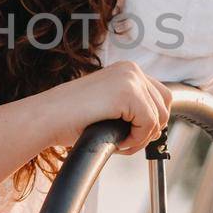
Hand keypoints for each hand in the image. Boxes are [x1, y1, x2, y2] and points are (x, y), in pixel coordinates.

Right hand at [43, 60, 173, 157]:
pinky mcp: (128, 93)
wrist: (47, 118)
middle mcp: (131, 69)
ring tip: (118, 142)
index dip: (151, 121)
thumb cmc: (71, 118)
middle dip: (149, 130)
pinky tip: (116, 141)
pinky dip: (135, 140)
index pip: (161, 97)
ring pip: (158, 118)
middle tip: (126, 142)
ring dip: (140, 137)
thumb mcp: (108, 106)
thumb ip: (131, 107)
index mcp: (127, 70)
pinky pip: (148, 125)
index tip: (132, 134)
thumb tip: (157, 125)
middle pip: (165, 106)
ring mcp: (130, 79)